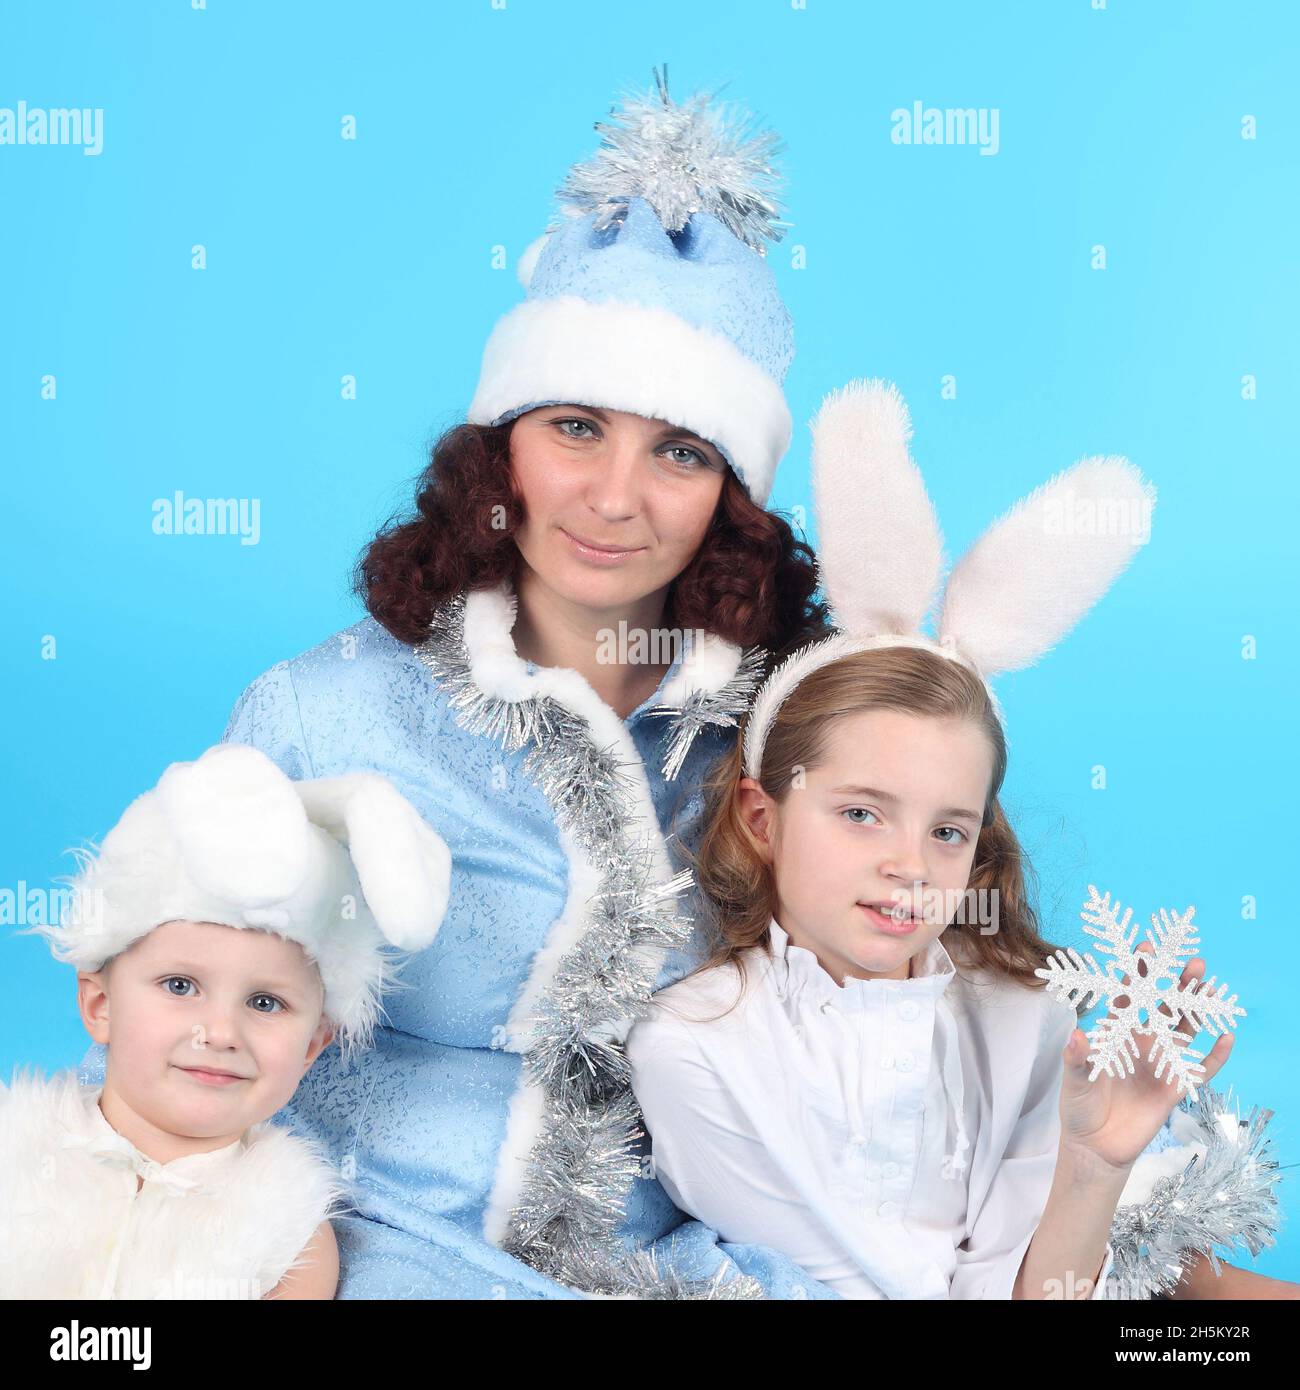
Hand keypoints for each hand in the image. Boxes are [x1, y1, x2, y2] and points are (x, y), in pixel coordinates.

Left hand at [1057, 939, 1233, 1174]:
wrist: (1096, 1145)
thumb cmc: (1080, 1106)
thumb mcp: (1074, 1080)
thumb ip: (1078, 1058)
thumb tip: (1078, 1036)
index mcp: (1116, 1033)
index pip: (1128, 996)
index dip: (1138, 972)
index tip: (1147, 947)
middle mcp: (1141, 1042)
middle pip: (1163, 1007)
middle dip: (1178, 985)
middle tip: (1194, 962)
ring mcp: (1160, 1063)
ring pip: (1185, 1031)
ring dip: (1197, 1010)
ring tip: (1210, 988)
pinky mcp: (1175, 1088)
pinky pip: (1200, 1070)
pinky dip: (1214, 1056)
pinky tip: (1226, 1037)